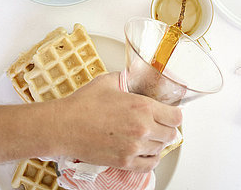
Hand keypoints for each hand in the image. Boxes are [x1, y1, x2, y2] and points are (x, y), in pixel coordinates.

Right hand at [52, 72, 181, 171]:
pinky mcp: (125, 162)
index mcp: (142, 107)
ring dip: (158, 141)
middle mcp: (142, 129)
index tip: (171, 112)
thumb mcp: (109, 81)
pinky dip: (151, 157)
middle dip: (167, 127)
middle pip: (171, 133)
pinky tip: (146, 150)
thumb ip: (127, 79)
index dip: (175, 113)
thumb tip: (134, 77)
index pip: (176, 116)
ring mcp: (134, 148)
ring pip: (161, 149)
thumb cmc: (84, 104)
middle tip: (159, 122)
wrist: (65, 126)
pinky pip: (150, 164)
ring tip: (149, 134)